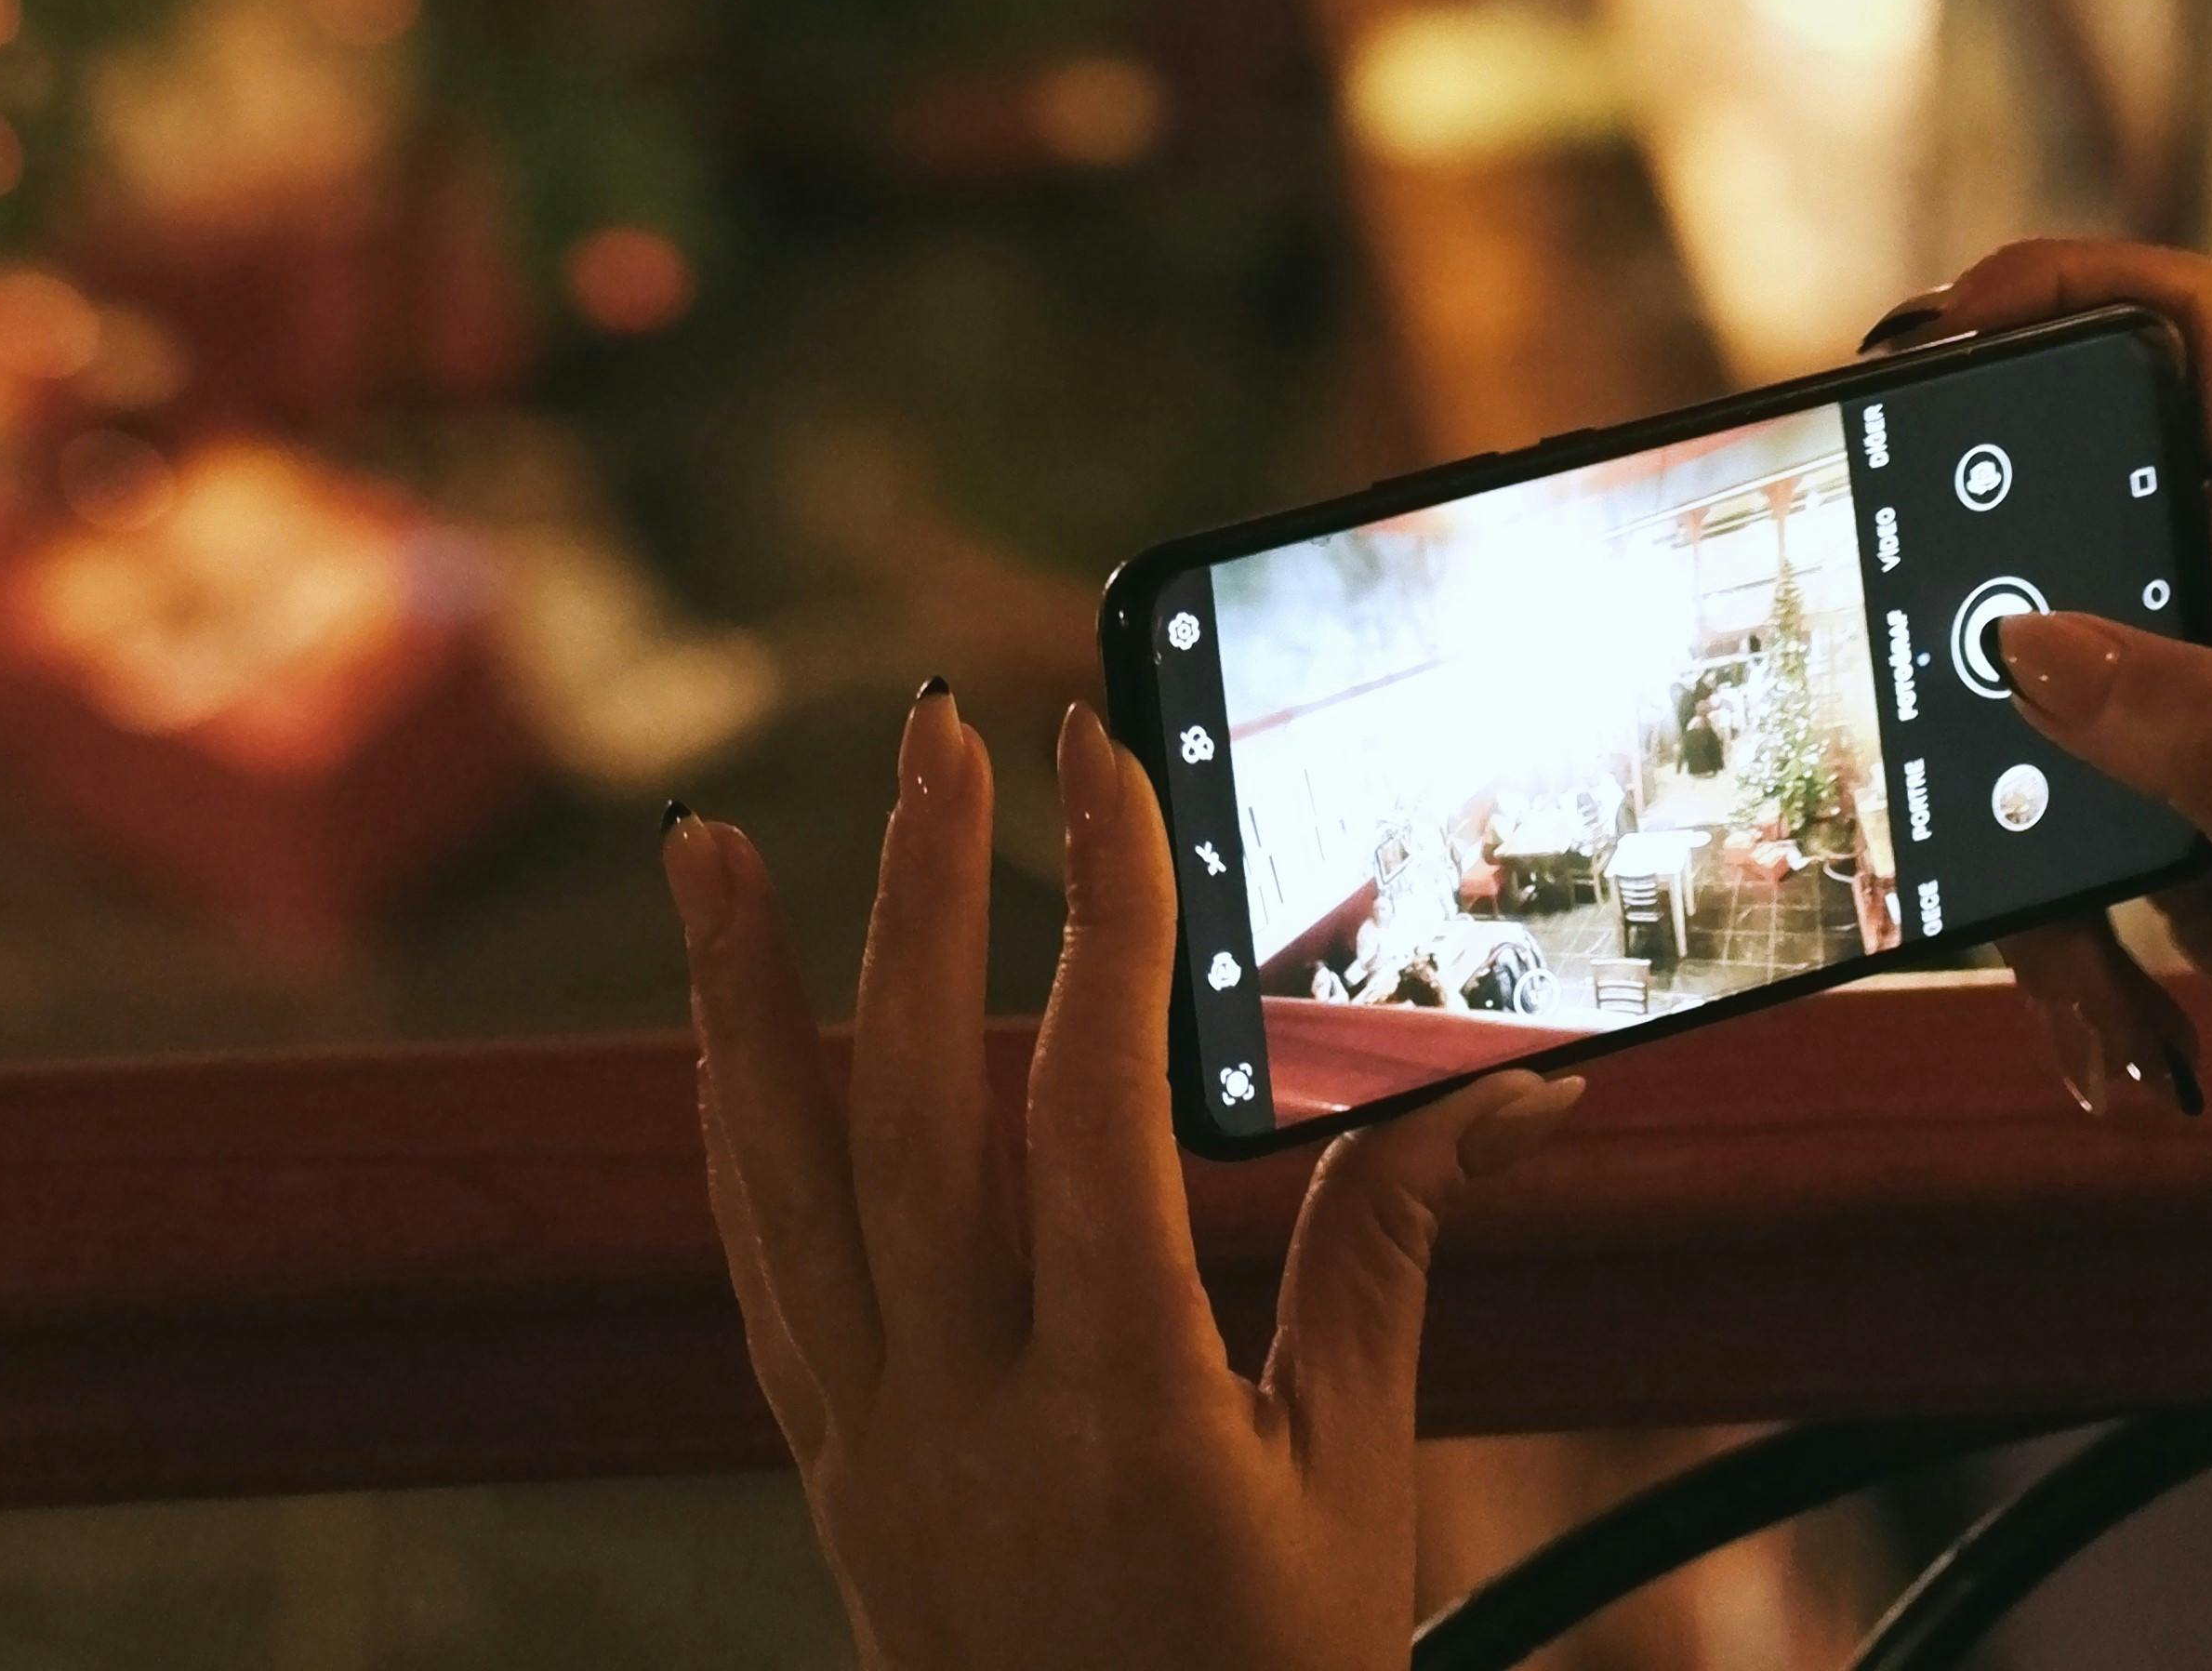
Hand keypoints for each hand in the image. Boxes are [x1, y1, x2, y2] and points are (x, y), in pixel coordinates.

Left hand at [669, 686, 1576, 1670]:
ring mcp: (876, 1455)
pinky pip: (764, 1280)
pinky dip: (739, 1138)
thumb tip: (1503, 1080)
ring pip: (782, 1186)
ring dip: (742, 999)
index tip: (1100, 752)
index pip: (1092, 1112)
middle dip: (922, 897)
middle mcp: (967, 1427)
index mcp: (1122, 1421)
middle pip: (911, 1113)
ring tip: (708, 847)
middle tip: (939, 731)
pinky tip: (723, 1040)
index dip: (1106, 915)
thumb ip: (1392, 1252)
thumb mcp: (1355, 1481)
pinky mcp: (836, 1479)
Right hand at [1905, 238, 2211, 1295]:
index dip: (2071, 283)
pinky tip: (2107, 1027)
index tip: (1945, 325)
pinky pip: (2039, 804)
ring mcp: (2187, 695)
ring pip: (2025, 672)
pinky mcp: (2154, 793)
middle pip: (2059, 487)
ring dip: (1998, 802)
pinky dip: (2044, 917)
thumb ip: (2194, 732)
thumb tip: (2026, 646)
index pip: (2194, 334)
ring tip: (2046, 943)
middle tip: (1876, 616)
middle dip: (1959, 558)